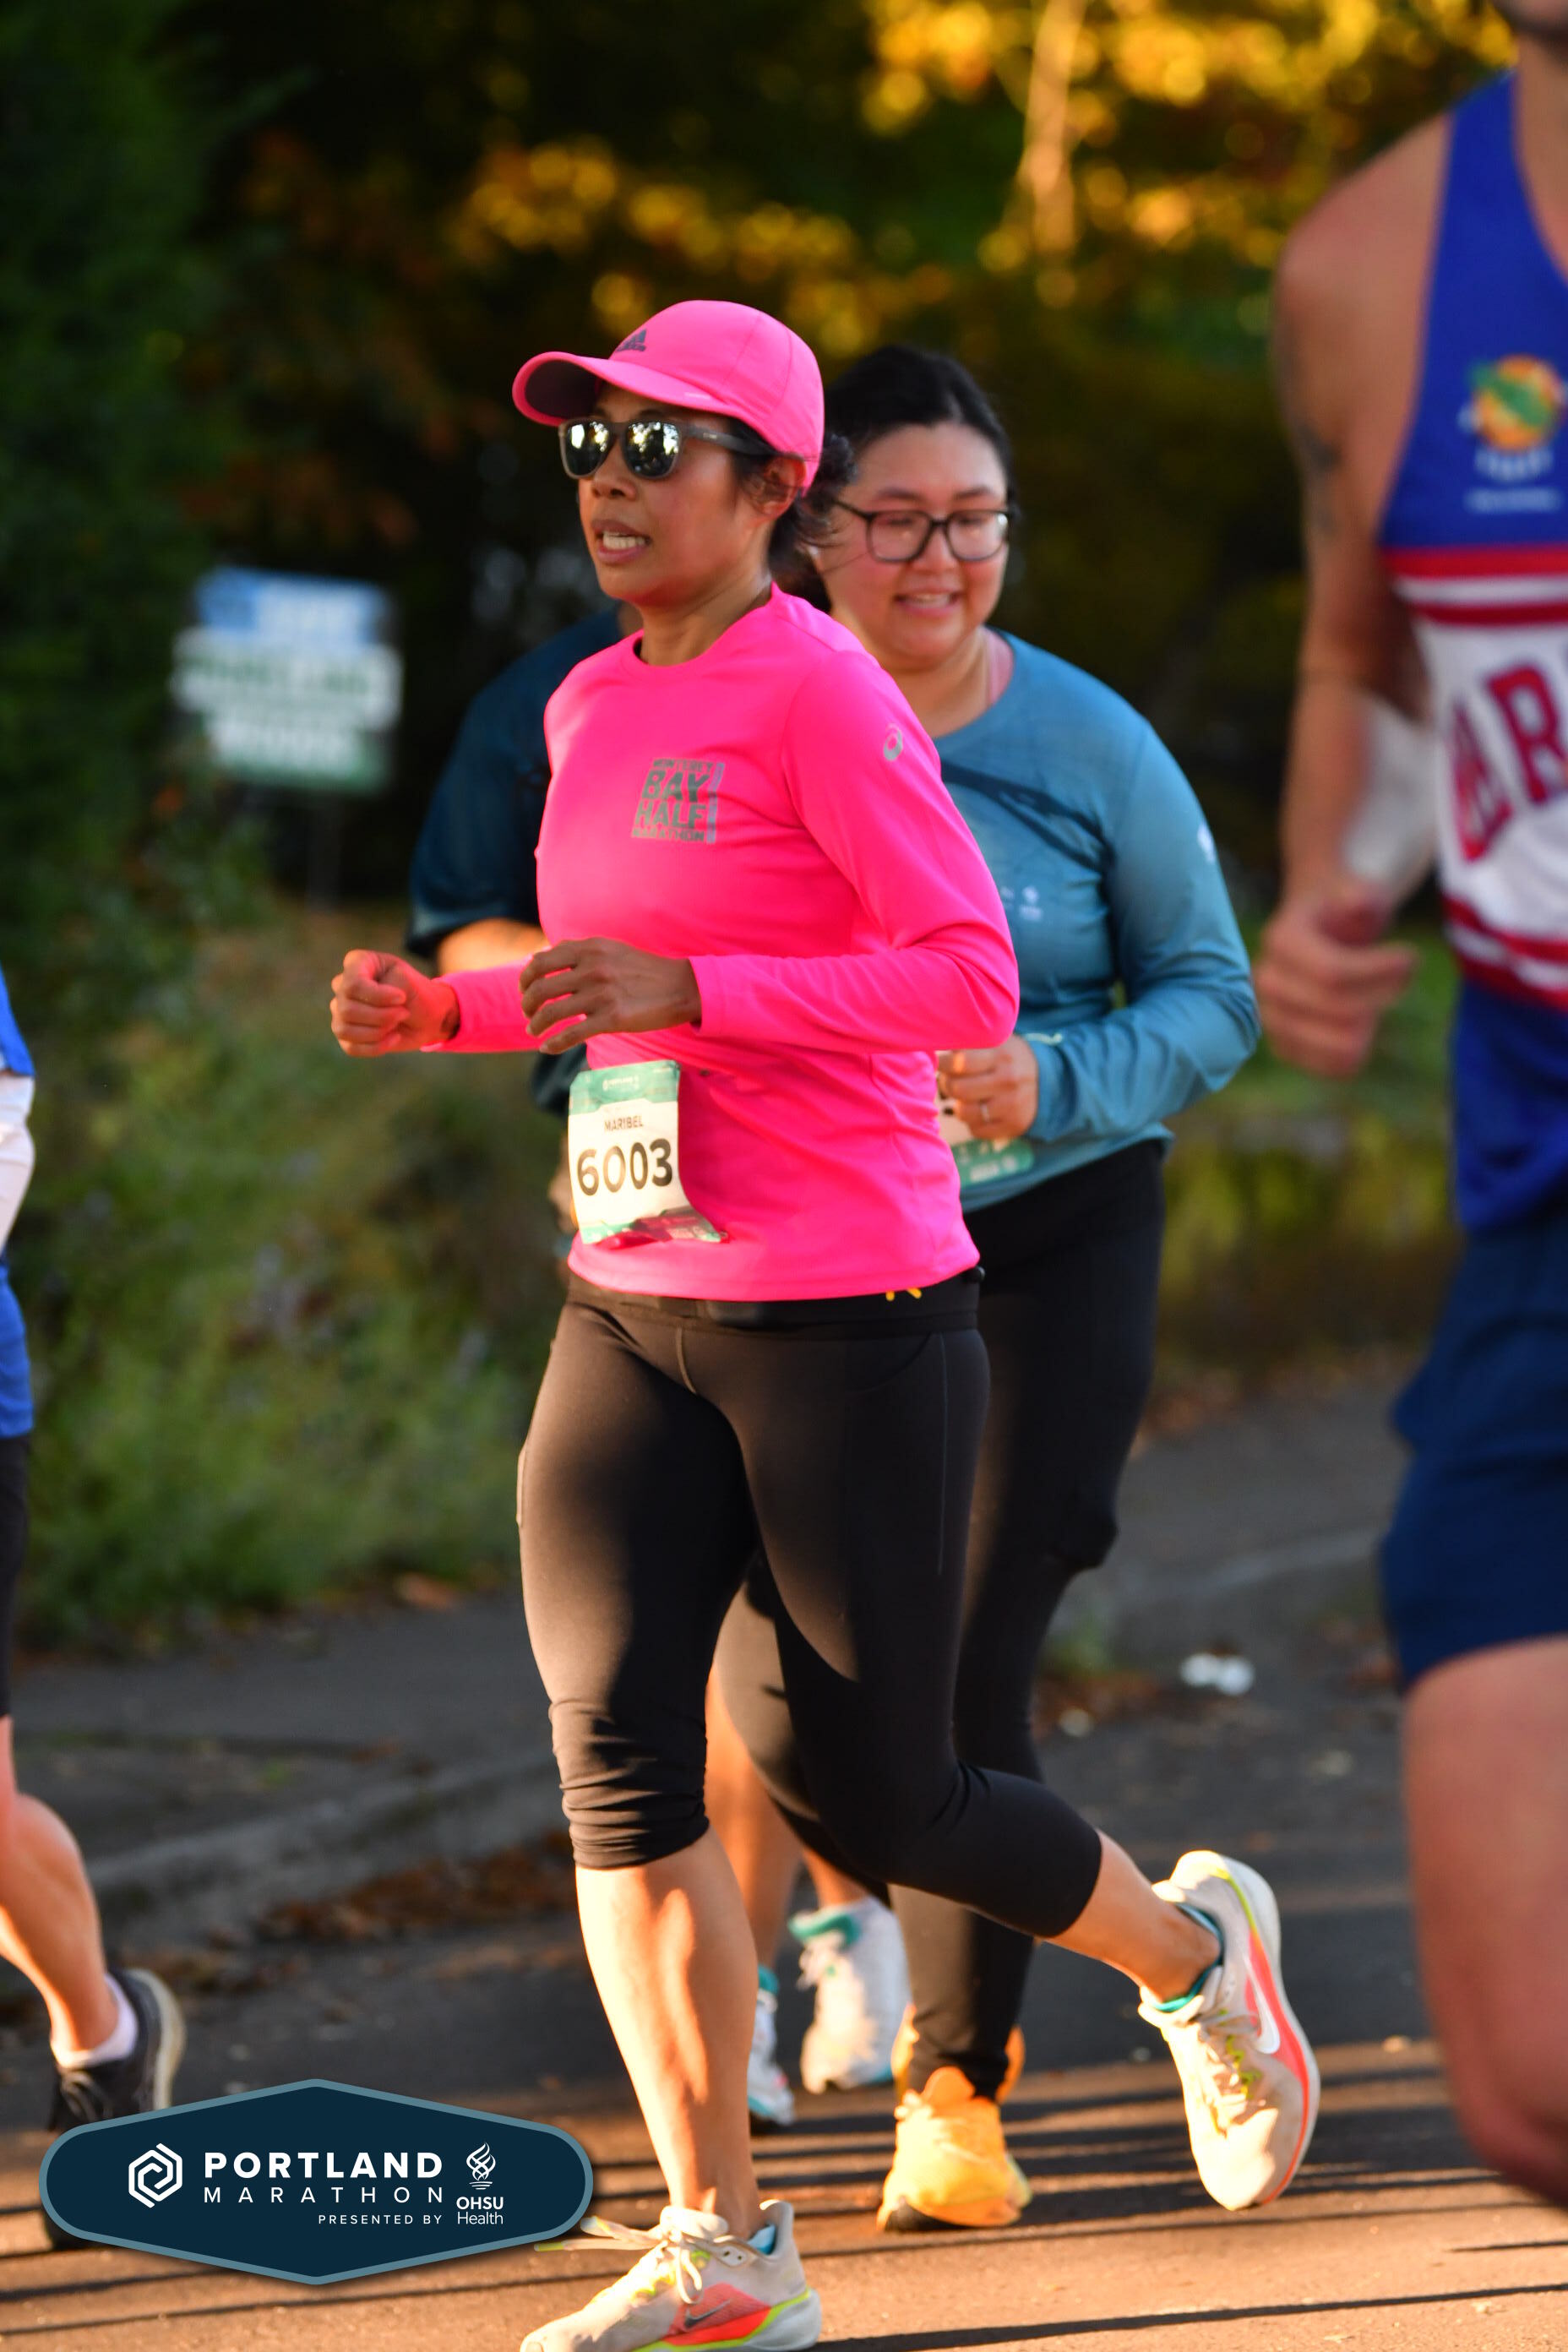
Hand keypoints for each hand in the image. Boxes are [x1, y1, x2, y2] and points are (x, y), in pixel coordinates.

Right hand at [330, 951, 457, 1055]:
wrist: (427, 1015)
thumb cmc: (416, 992)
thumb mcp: (408, 980)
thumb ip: (387, 986)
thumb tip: (370, 1008)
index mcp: (356, 963)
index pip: (352, 984)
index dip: (377, 996)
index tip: (401, 998)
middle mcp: (342, 985)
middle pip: (347, 1009)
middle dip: (381, 1016)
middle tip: (403, 1013)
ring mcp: (341, 1010)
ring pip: (343, 1029)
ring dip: (377, 1032)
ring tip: (396, 1025)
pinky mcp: (347, 1034)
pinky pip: (350, 1047)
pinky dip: (375, 1047)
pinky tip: (393, 1038)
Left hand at [520, 939, 700, 1052]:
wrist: (681, 987)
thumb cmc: (643, 970)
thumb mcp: (610, 949)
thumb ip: (576, 951)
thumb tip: (539, 956)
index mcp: (590, 949)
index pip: (541, 962)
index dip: (525, 978)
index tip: (525, 990)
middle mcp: (592, 969)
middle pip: (540, 988)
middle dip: (527, 1004)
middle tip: (527, 1014)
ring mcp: (601, 995)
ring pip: (551, 1013)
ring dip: (535, 1025)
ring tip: (533, 1031)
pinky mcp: (612, 1019)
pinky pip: (572, 1034)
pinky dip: (553, 1044)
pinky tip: (547, 1048)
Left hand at [937, 1035, 1039, 1140]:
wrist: (1046, 1081)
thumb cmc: (1008, 1058)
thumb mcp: (996, 1042)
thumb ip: (969, 1043)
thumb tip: (933, 1044)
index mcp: (1001, 1056)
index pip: (961, 1063)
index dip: (943, 1064)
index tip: (940, 1063)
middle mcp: (1008, 1082)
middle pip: (958, 1089)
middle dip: (947, 1085)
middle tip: (949, 1081)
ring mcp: (1011, 1106)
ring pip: (964, 1113)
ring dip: (958, 1105)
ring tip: (963, 1097)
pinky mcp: (1012, 1126)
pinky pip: (976, 1130)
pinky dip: (971, 1121)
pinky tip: (977, 1110)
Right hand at [1254, 878, 1416, 1076]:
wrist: (1313, 930)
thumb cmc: (1342, 909)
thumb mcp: (1356, 892)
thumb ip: (1360, 896)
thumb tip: (1360, 904)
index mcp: (1281, 941)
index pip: (1334, 973)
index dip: (1381, 971)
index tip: (1412, 957)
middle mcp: (1266, 982)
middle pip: (1340, 1010)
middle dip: (1384, 994)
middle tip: (1403, 976)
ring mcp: (1271, 1018)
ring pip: (1339, 1045)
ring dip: (1372, 1022)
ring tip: (1379, 998)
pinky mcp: (1284, 1046)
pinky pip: (1333, 1067)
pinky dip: (1360, 1049)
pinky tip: (1367, 1023)